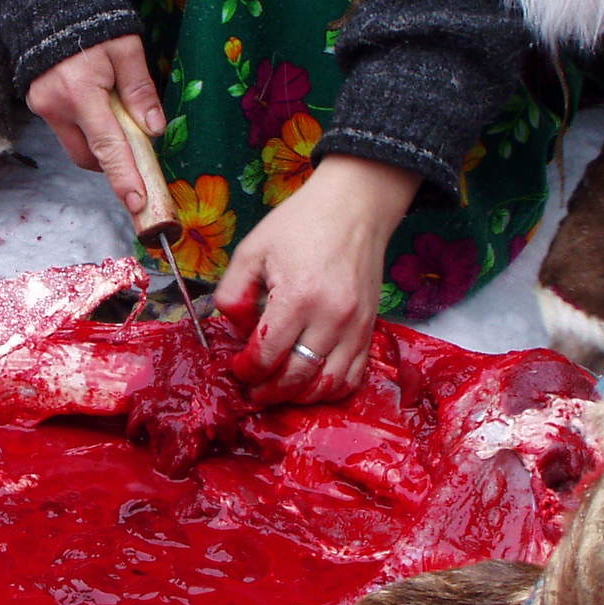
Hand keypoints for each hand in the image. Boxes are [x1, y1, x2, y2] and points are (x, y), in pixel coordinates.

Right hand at [26, 35, 165, 214]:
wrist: (50, 3)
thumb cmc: (95, 23)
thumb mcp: (126, 49)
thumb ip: (140, 91)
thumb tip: (154, 129)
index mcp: (81, 92)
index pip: (107, 146)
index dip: (123, 176)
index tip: (136, 201)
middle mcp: (56, 106)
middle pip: (88, 156)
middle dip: (112, 163)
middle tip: (137, 152)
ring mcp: (44, 108)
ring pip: (76, 146)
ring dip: (99, 145)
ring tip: (116, 119)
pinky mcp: (39, 105)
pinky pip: (67, 131)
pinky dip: (87, 130)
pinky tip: (98, 110)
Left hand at [213, 155, 420, 404]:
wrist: (354, 207)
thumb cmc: (299, 225)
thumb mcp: (251, 250)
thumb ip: (233, 292)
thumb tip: (233, 329)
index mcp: (297, 297)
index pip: (267, 355)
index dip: (246, 371)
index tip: (236, 368)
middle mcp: (331, 317)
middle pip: (298, 378)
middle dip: (269, 392)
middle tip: (252, 392)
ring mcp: (356, 326)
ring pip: (328, 384)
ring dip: (300, 397)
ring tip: (278, 391)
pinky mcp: (370, 327)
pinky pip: (354, 375)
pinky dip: (331, 388)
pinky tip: (311, 384)